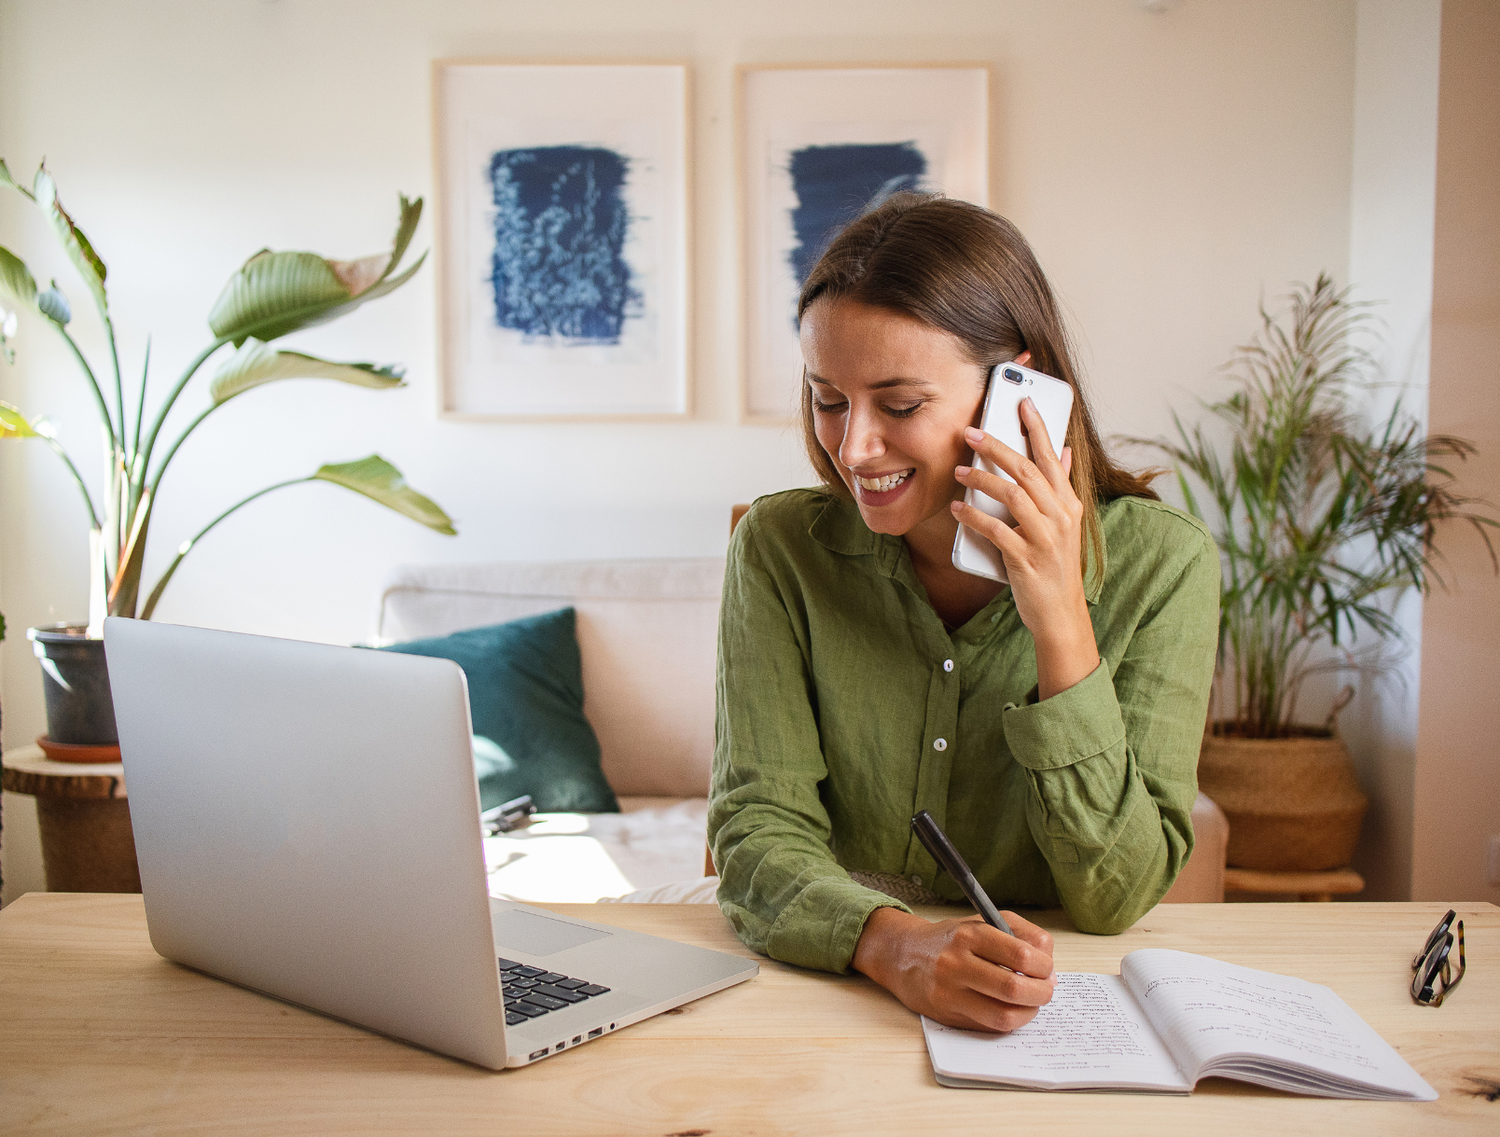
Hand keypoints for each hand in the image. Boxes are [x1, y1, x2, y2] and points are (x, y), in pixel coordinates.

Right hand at [852, 907, 1056, 1031]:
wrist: (904, 955)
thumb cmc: (951, 939)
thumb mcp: (984, 921)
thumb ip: (1023, 934)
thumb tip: (1049, 968)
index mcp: (969, 934)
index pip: (1021, 955)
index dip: (1044, 966)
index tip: (1046, 969)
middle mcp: (956, 963)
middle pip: (1014, 988)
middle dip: (1041, 993)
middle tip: (1045, 989)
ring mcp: (950, 992)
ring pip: (1003, 1015)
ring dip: (1028, 1013)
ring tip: (1030, 1003)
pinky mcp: (947, 1015)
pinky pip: (989, 1026)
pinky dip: (1008, 1021)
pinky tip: (1009, 1009)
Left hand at [950, 400, 1098, 698]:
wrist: (1060, 614)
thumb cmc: (1055, 566)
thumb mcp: (1065, 525)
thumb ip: (1061, 488)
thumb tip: (1064, 452)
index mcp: (1069, 504)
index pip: (1051, 457)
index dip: (1037, 427)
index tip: (1021, 402)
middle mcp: (1060, 516)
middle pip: (1026, 470)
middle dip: (997, 447)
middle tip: (970, 432)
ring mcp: (1044, 538)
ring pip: (1011, 496)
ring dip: (981, 479)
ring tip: (958, 471)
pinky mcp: (1025, 559)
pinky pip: (996, 530)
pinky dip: (974, 517)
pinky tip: (958, 509)